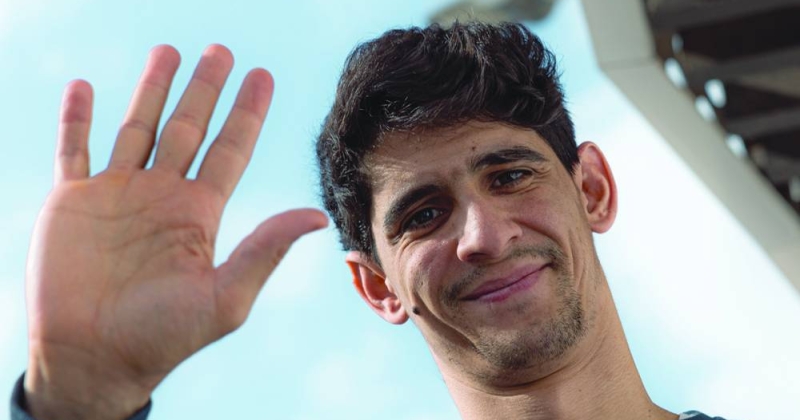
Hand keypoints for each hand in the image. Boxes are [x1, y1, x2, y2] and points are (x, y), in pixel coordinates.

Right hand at [24, 45, 327, 419]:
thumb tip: (316, 216)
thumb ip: (265, 251)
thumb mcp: (224, 298)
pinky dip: (77, 118)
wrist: (95, 360)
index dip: (247, 113)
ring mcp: (117, 194)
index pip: (230, 150)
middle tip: (221, 50)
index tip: (262, 76)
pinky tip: (86, 87)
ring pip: (137, 127)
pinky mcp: (72, 202)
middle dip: (204, 89)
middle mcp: (163, 196)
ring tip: (168, 51)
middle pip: (188, 128)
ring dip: (151, 89)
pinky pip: (74, 149)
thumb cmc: (162, 338)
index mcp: (200, 213)